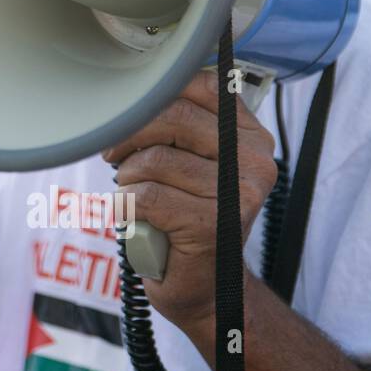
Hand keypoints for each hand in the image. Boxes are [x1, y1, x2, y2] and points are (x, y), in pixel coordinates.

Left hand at [101, 71, 276, 333]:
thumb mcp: (191, 161)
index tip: (130, 113)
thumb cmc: (186, 214)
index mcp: (251, 137)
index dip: (155, 94)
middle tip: (115, 156)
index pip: (201, 86)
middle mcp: (255, 162)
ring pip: (153, 159)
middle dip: (129, 134)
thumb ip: (179, 121)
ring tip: (135, 194)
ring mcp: (238, 195)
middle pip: (172, 116)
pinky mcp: (213, 225)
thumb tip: (133, 84)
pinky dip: (126, 206)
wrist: (203, 287)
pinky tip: (133, 217)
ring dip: (128, 178)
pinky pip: (145, 196)